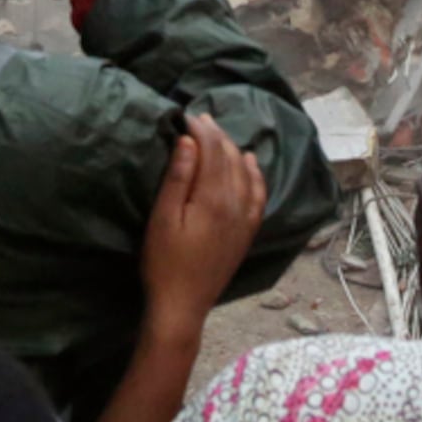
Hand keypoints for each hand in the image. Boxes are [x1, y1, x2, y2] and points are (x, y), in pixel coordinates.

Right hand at [140, 112, 266, 334]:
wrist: (182, 306)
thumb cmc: (163, 262)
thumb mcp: (162, 219)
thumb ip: (177, 179)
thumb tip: (188, 142)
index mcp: (213, 198)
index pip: (212, 151)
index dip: (200, 129)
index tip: (185, 116)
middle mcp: (236, 204)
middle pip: (230, 157)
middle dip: (216, 134)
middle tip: (198, 119)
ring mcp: (245, 219)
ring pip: (246, 172)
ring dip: (232, 149)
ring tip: (217, 134)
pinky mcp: (247, 232)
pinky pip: (259, 194)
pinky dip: (255, 174)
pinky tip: (250, 163)